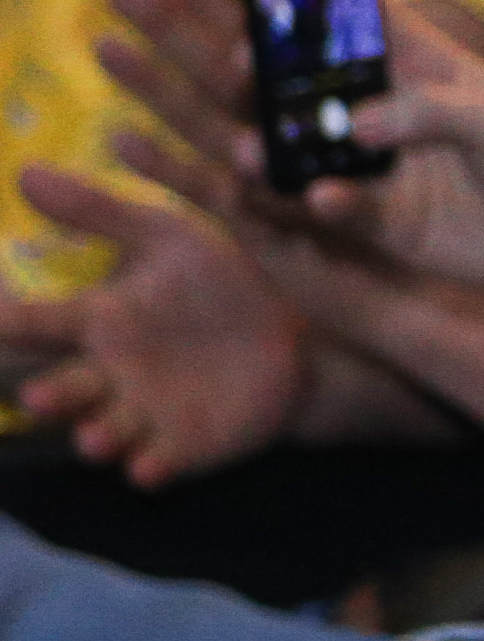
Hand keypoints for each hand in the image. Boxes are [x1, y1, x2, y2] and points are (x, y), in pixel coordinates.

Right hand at [0, 163, 310, 482]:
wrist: (298, 333)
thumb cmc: (219, 281)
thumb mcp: (168, 236)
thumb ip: (101, 211)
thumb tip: (25, 170)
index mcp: (101, 321)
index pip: (40, 323)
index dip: (9, 323)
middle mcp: (110, 373)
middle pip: (67, 389)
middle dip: (51, 396)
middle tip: (37, 398)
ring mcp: (145, 413)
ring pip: (106, 431)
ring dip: (97, 438)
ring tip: (94, 440)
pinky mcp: (187, 444)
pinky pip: (162, 461)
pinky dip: (152, 468)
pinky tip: (147, 469)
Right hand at [96, 0, 483, 326]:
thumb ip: (427, 112)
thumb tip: (355, 122)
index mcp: (419, 67)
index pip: (349, 20)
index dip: (300, 2)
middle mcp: (386, 111)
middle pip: (303, 82)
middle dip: (249, 70)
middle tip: (220, 68)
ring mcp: (380, 167)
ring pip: (304, 150)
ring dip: (271, 148)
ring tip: (243, 147)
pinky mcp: (385, 222)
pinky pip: (338, 209)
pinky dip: (328, 203)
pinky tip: (324, 200)